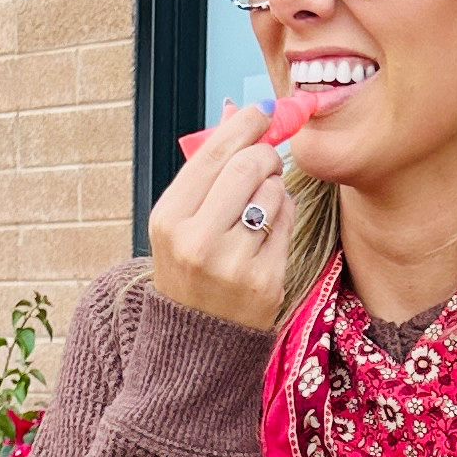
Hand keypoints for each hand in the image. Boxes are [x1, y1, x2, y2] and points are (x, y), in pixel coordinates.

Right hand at [148, 100, 294, 333]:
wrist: (195, 345)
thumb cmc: (189, 270)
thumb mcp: (178, 222)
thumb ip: (206, 169)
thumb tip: (236, 111)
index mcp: (169, 219)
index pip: (214, 153)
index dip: (244, 125)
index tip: (260, 114)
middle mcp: (197, 241)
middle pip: (248, 166)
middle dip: (265, 153)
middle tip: (266, 157)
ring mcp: (233, 264)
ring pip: (274, 193)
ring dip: (275, 187)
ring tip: (260, 204)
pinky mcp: (266, 282)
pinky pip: (287, 223)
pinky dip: (284, 215)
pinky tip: (268, 228)